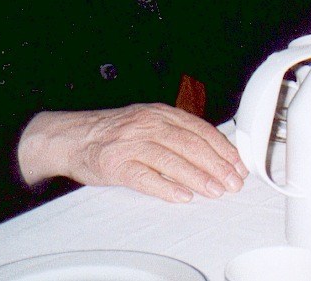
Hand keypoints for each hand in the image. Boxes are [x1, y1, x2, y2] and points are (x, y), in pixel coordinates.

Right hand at [17, 104, 247, 202]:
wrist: (72, 137)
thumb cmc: (115, 132)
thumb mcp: (149, 121)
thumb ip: (178, 132)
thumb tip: (214, 151)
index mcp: (162, 113)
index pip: (201, 130)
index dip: (223, 149)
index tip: (238, 165)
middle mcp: (149, 124)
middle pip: (191, 145)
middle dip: (217, 165)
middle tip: (233, 182)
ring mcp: (132, 143)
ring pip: (172, 160)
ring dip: (198, 177)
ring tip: (215, 191)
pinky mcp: (116, 164)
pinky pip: (145, 177)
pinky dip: (166, 187)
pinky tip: (183, 196)